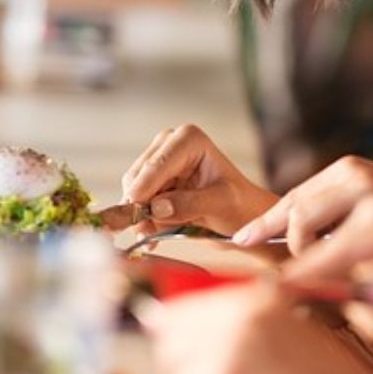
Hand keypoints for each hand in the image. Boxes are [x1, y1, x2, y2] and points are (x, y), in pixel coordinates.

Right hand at [121, 124, 276, 235]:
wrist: (240, 215)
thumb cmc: (238, 204)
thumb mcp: (221, 203)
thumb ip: (190, 204)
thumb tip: (156, 208)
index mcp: (189, 138)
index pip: (155, 165)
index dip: (142, 192)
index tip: (139, 218)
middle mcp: (169, 144)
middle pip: (137, 177)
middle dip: (140, 207)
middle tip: (149, 232)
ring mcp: (158, 162)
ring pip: (131, 192)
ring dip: (140, 216)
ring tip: (157, 233)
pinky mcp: (152, 182)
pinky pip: (134, 203)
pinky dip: (141, 221)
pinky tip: (154, 234)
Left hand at [143, 283, 372, 373]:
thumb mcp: (284, 326)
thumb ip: (235, 319)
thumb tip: (165, 320)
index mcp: (252, 299)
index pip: (182, 309)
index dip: (176, 331)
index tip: (178, 345)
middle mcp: (235, 318)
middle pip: (169, 337)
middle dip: (182, 360)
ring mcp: (224, 353)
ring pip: (174, 370)